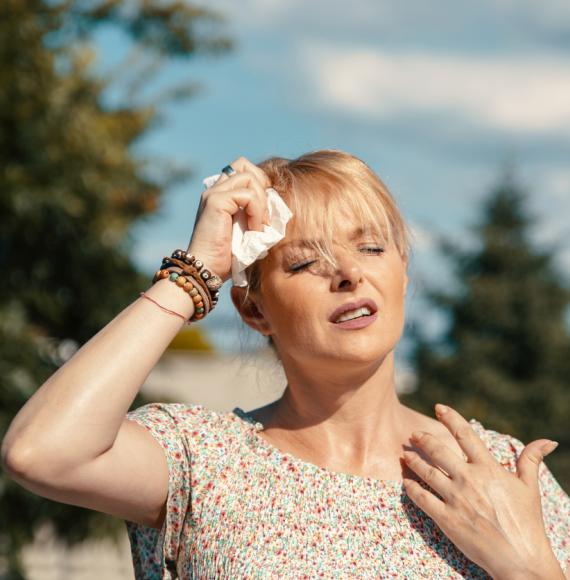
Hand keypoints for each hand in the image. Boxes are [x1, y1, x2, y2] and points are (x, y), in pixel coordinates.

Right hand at [187, 156, 270, 282]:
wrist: (207, 269)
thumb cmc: (227, 256)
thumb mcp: (246, 230)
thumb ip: (255, 214)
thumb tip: (277, 206)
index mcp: (220, 195)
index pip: (243, 170)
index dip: (259, 184)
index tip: (264, 211)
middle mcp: (214, 190)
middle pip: (243, 164)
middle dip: (261, 185)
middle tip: (263, 213)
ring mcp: (213, 193)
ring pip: (249, 177)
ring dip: (261, 202)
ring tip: (259, 226)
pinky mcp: (216, 201)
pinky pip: (248, 195)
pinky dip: (256, 212)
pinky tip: (253, 230)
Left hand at [402, 404, 561, 578]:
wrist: (521, 560)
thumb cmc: (527, 523)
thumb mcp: (529, 488)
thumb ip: (531, 460)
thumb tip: (547, 441)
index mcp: (488, 469)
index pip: (465, 435)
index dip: (450, 418)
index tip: (439, 407)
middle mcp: (469, 480)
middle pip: (438, 451)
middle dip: (423, 439)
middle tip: (414, 435)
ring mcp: (456, 499)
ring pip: (426, 472)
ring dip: (413, 461)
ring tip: (405, 454)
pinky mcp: (446, 518)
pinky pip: (422, 498)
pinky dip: (411, 488)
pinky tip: (406, 482)